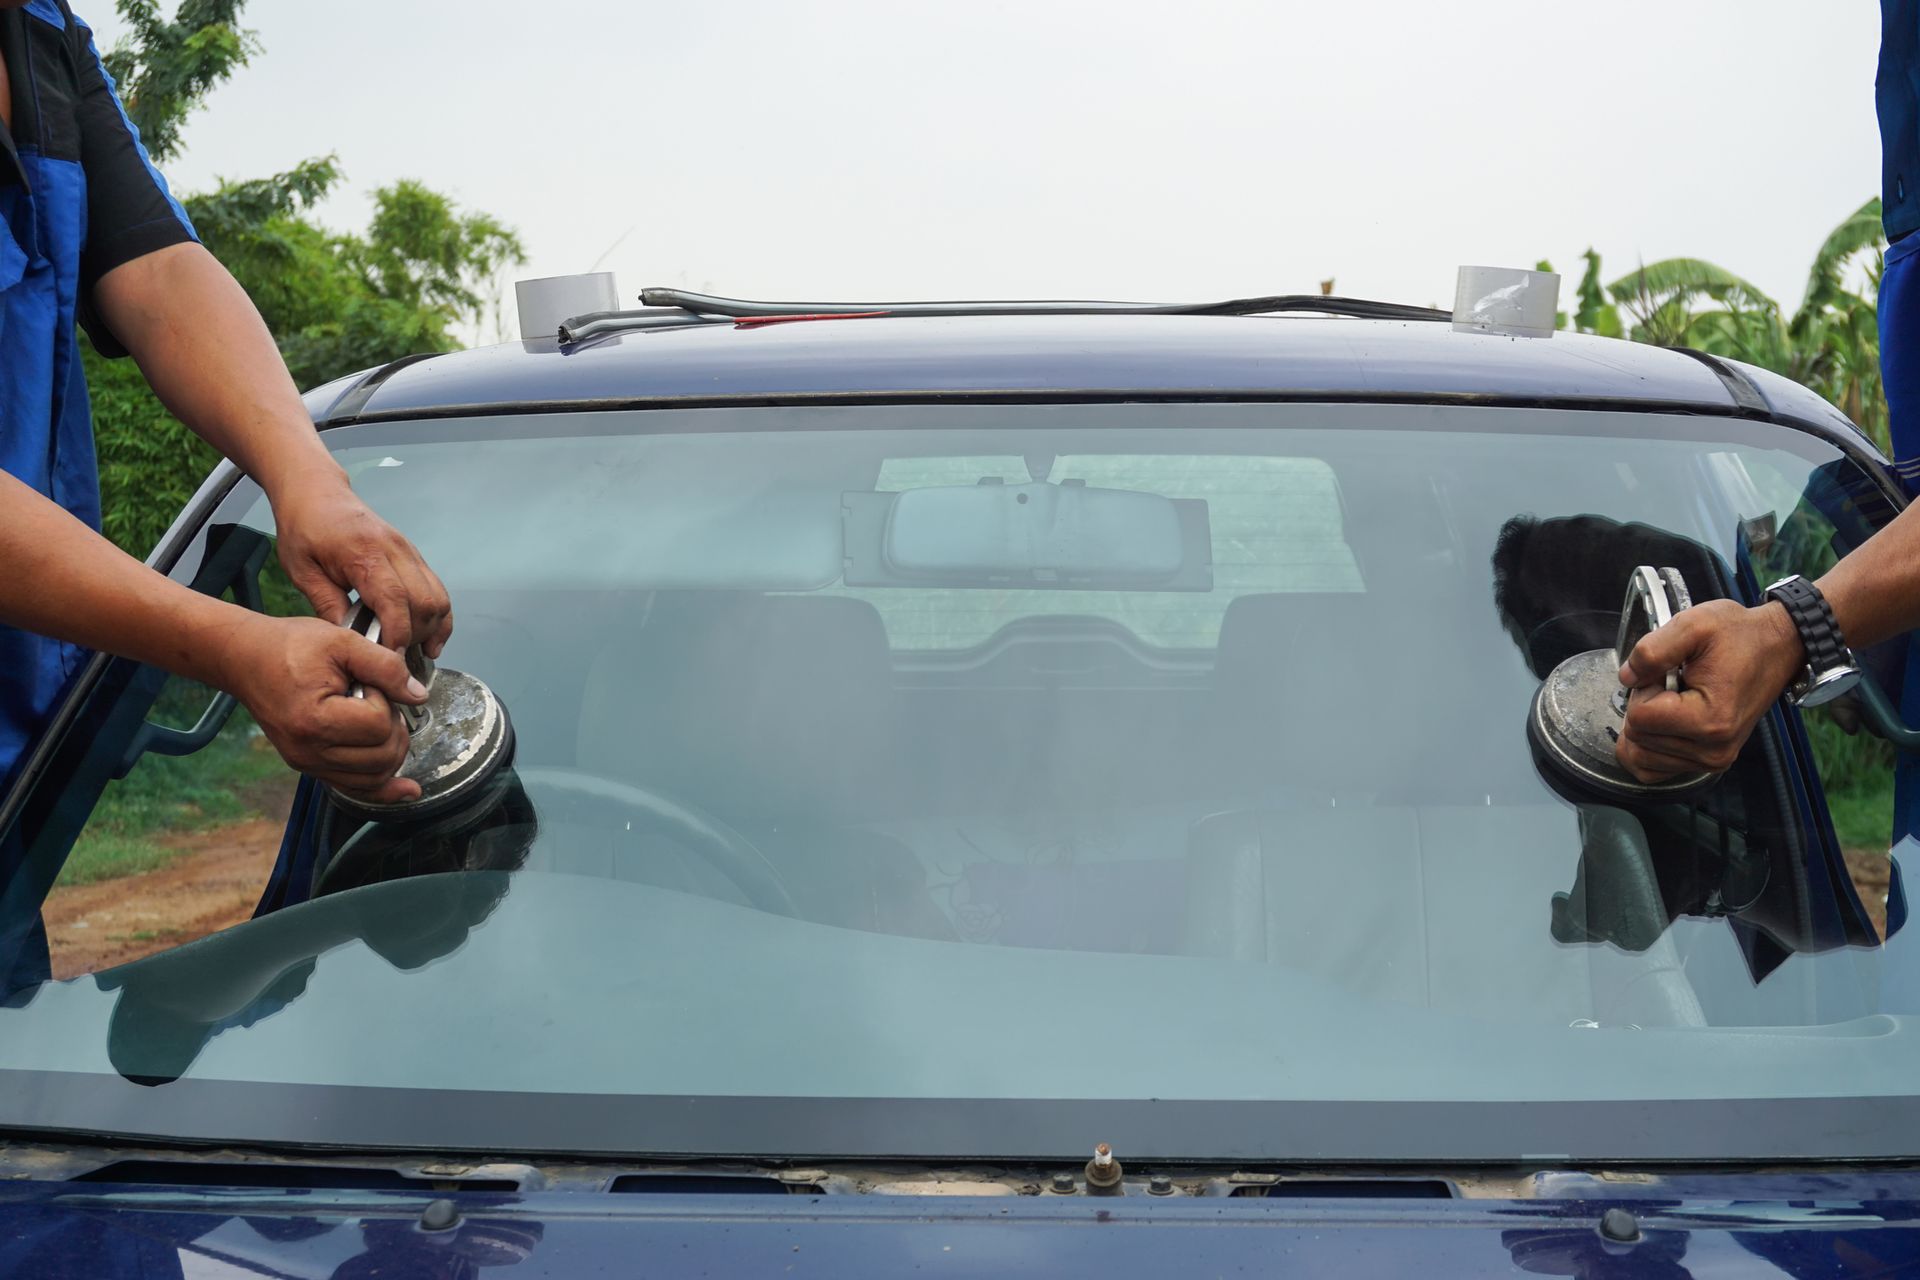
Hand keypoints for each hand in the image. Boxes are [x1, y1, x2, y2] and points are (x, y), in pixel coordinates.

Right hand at [217, 614, 430, 803]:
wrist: (246, 658)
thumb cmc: (289, 646)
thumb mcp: (342, 641)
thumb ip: (385, 667)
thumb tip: (418, 695)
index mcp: (315, 720)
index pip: (379, 726)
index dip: (385, 700)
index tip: (366, 682)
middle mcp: (309, 751)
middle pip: (383, 757)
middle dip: (394, 727)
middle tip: (377, 699)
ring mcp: (307, 763)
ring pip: (374, 779)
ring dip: (391, 751)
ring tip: (377, 720)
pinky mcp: (309, 766)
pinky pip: (354, 788)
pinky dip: (382, 788)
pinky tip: (407, 790)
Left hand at [272, 472, 452, 656]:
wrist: (317, 491)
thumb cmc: (304, 528)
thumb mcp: (301, 570)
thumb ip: (326, 604)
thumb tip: (351, 640)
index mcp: (365, 554)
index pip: (394, 599)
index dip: (397, 634)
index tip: (389, 660)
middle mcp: (396, 551)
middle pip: (425, 602)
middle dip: (415, 636)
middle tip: (394, 658)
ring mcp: (410, 552)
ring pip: (439, 598)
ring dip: (432, 629)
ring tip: (413, 652)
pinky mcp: (414, 556)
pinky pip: (438, 590)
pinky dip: (439, 617)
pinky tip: (428, 638)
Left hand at [1614, 599, 1805, 781]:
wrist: (1777, 646)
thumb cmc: (1739, 636)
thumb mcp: (1693, 626)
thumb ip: (1651, 651)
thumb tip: (1626, 678)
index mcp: (1709, 720)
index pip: (1638, 718)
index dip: (1644, 688)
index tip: (1669, 673)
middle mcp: (1712, 749)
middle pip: (1637, 737)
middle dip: (1645, 705)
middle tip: (1674, 683)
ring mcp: (1712, 760)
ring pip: (1639, 755)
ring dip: (1648, 725)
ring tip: (1676, 699)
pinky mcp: (1708, 762)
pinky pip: (1652, 769)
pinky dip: (1647, 747)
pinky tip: (1663, 722)